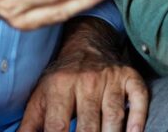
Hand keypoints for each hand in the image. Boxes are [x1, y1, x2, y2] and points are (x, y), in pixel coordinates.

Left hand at [20, 18, 148, 131]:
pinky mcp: (130, 77)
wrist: (87, 43)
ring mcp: (110, 79)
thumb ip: (29, 127)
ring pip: (113, 117)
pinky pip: (138, 98)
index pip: (57, 127)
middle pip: (88, 126)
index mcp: (59, 87)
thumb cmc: (61, 79)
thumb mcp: (40, 98)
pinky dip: (138, 118)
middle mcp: (86, 81)